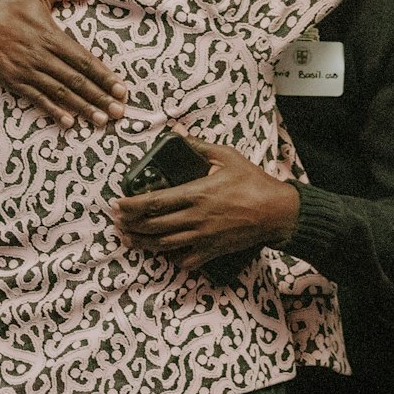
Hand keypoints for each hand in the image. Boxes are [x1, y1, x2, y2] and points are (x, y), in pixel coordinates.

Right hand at [0, 0, 126, 126]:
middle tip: (119, 112)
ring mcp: (26, 70)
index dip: (104, 76)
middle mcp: (41, 56)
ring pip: (59, 92)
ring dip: (82, 107)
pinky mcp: (13, 80)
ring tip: (101, 120)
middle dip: (100, 97)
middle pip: (76, 80)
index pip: (84, 59)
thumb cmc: (8, 3)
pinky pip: (36, 98)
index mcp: (51, 36)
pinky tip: (68, 122)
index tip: (121, 89)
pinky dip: (53, 110)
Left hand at [114, 137, 299, 272]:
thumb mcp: (228, 156)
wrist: (276, 212)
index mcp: (197, 193)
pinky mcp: (212, 251)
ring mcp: (203, 238)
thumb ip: (199, 146)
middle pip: (152, 226)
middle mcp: (196, 218)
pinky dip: (171, 259)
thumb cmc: (254, 183)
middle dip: (130, 225)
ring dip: (142, 243)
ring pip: (163, 245)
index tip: (117, 204)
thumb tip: (178, 133)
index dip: (131, 205)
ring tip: (128, 238)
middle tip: (117, 221)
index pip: (154, 202)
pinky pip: (185, 260)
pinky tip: (164, 253)